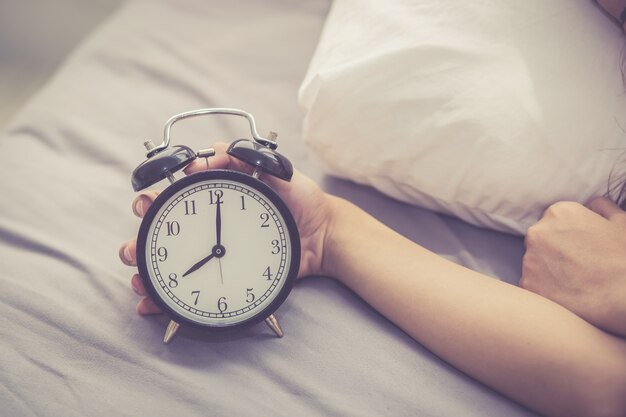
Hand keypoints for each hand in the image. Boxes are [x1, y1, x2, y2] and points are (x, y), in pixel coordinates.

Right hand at [119, 142, 333, 314]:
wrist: (324, 237)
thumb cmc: (302, 201)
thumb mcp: (278, 171)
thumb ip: (245, 159)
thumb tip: (206, 156)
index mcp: (217, 198)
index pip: (176, 196)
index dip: (154, 199)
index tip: (146, 201)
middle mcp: (210, 226)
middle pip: (163, 229)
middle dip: (142, 237)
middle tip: (135, 246)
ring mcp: (216, 253)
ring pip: (170, 260)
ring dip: (146, 269)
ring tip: (138, 277)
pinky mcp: (225, 276)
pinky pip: (192, 288)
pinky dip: (166, 299)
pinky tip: (151, 305)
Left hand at [520, 197, 625, 335]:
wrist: (621, 295)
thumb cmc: (623, 258)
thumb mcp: (621, 222)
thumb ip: (600, 206)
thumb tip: (590, 204)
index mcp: (559, 213)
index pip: (555, 220)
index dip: (569, 234)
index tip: (581, 246)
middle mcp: (537, 232)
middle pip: (540, 239)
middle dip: (554, 249)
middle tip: (577, 264)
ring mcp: (529, 259)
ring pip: (534, 262)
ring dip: (548, 268)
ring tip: (572, 280)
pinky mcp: (527, 283)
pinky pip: (532, 283)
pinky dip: (544, 288)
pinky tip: (565, 292)